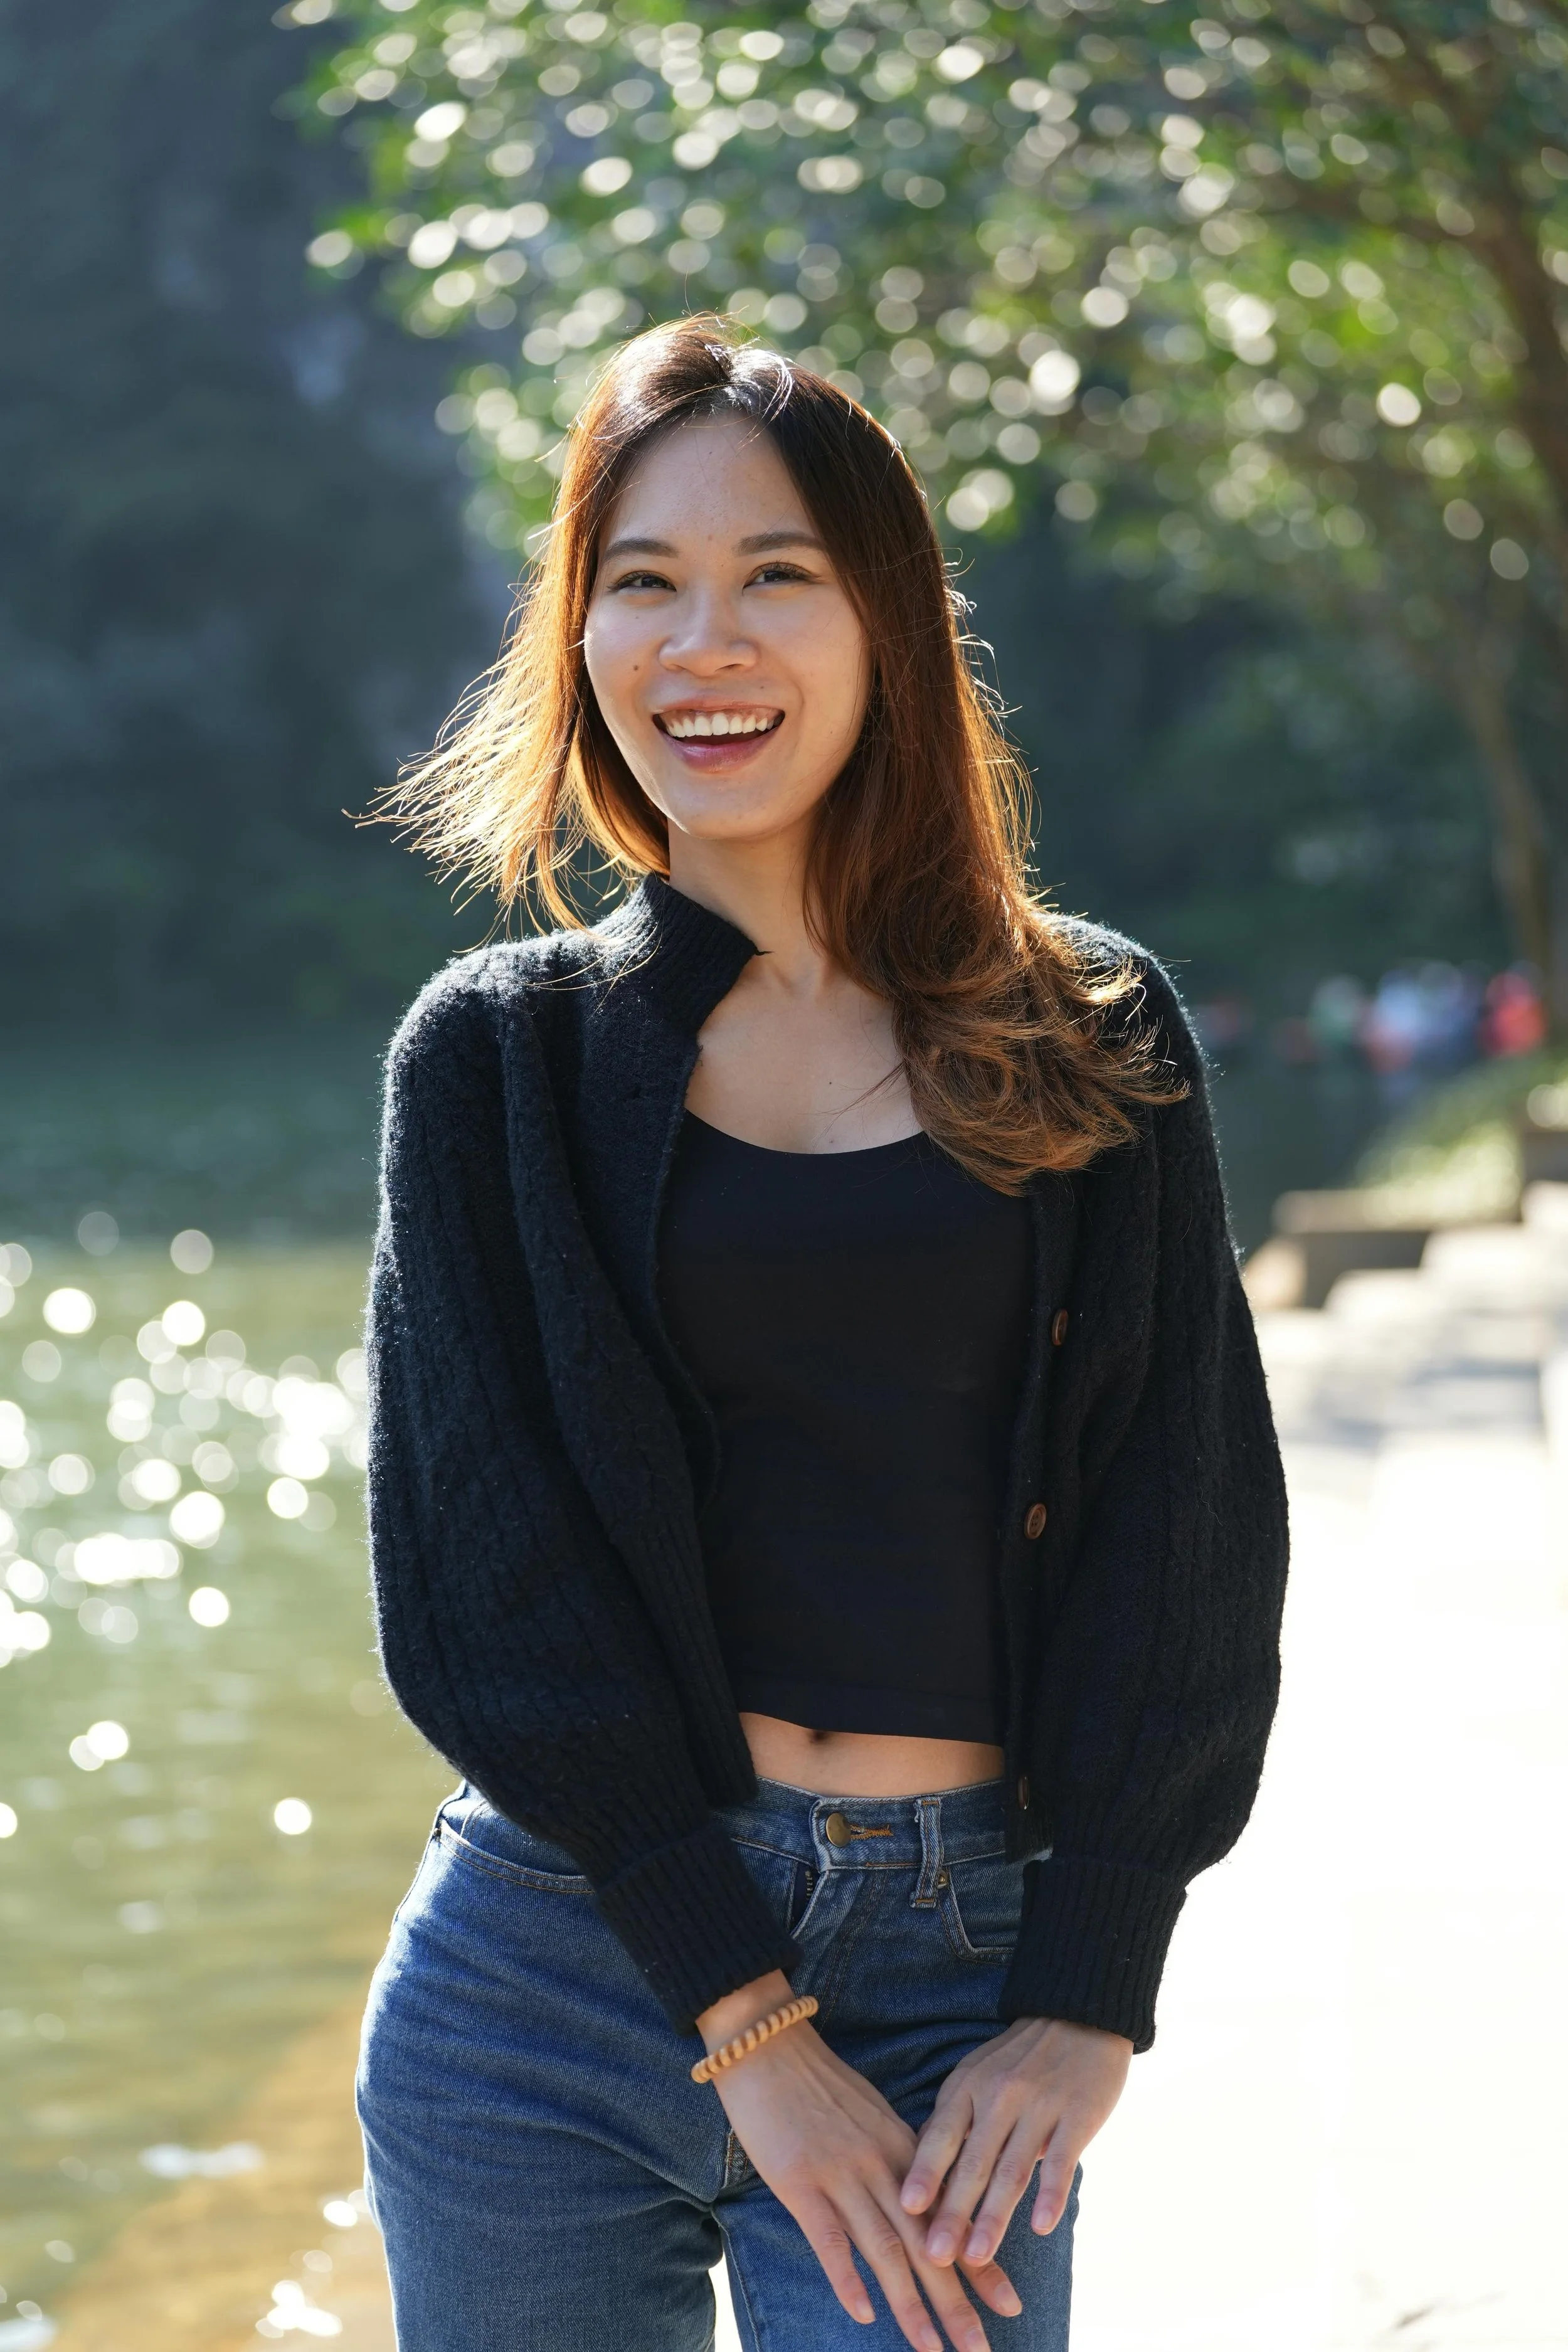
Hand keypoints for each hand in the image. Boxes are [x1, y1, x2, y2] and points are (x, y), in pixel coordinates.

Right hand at [696, 1974, 1020, 2351]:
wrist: (768, 2044)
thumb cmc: (814, 2081)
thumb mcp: (869, 2116)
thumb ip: (893, 2157)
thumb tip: (913, 2199)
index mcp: (903, 2149)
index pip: (950, 2216)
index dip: (980, 2263)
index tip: (1011, 2302)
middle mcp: (882, 2165)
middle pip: (927, 2243)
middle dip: (958, 2301)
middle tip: (983, 2348)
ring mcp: (842, 2174)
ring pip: (886, 2250)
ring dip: (912, 2306)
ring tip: (933, 2350)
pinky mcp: (801, 2182)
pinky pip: (830, 2239)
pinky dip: (848, 2279)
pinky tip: (864, 2315)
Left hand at [899, 2017, 1130, 2267]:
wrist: (1081, 2015)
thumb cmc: (1021, 2056)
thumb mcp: (976, 2073)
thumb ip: (954, 2117)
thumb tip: (919, 2163)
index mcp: (969, 2086)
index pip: (941, 2136)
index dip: (923, 2173)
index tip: (904, 2210)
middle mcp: (999, 2096)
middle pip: (973, 2163)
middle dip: (953, 2212)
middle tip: (935, 2255)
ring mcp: (1040, 2106)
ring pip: (1013, 2169)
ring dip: (994, 2216)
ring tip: (977, 2255)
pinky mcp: (1078, 2115)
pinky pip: (1062, 2160)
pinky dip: (1051, 2194)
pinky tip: (1041, 2227)